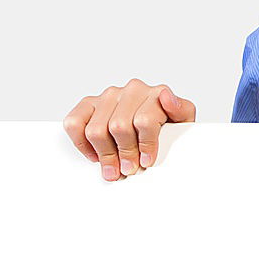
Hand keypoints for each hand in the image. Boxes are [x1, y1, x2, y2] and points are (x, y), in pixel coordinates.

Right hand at [64, 78, 196, 181]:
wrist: (158, 124)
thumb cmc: (169, 126)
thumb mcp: (184, 121)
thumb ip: (181, 110)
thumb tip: (166, 97)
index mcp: (157, 93)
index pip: (144, 121)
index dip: (145, 146)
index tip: (147, 161)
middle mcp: (133, 90)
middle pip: (119, 127)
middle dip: (125, 154)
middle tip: (129, 169)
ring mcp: (110, 95)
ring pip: (97, 129)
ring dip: (105, 154)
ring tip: (113, 168)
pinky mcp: (90, 103)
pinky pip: (75, 123)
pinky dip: (82, 143)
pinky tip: (96, 154)